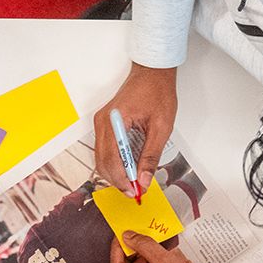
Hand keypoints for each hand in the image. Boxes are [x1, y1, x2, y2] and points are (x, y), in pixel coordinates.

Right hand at [93, 63, 177, 191]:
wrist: (152, 72)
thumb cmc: (157, 92)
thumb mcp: (161, 127)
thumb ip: (151, 155)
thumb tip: (144, 179)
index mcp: (115, 121)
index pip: (113, 160)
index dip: (123, 180)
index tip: (135, 191)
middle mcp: (103, 122)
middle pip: (103, 162)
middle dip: (118, 180)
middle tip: (135, 190)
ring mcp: (101, 123)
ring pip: (101, 159)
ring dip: (116, 173)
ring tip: (134, 181)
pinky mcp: (105, 124)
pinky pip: (105, 150)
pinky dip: (115, 163)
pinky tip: (129, 168)